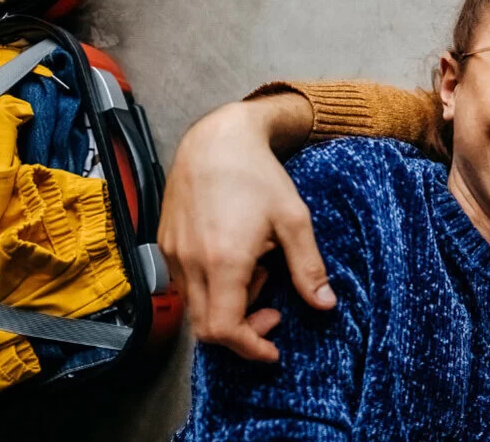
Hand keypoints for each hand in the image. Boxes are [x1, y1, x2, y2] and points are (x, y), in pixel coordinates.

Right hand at [158, 96, 333, 361]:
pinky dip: (212, 288)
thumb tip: (324, 304)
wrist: (216, 139)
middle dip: (243, 331)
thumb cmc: (256, 175)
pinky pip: (185, 284)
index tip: (271, 350)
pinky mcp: (166, 243)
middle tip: (273, 313)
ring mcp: (173, 253)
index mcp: (223, 261)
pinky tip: (237, 260)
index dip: (249, 347)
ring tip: (258, 272)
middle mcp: (190, 262)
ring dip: (228, 306)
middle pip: (206, 327)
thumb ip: (308, 267)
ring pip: (195, 306)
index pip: (224, 330)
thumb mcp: (294, 220)